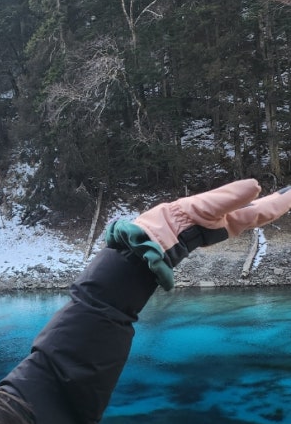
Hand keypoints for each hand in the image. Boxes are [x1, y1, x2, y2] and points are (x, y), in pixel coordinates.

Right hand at [106, 179, 290, 288]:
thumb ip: (229, 197)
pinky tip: (234, 201)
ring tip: (270, 197)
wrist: (147, 238)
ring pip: (242, 212)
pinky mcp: (198, 218)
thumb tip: (257, 185)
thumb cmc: (175, 226)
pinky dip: (235, 202)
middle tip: (287, 195)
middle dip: (273, 204)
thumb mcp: (204, 208)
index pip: (263, 211)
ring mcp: (212, 222)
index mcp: (230, 222)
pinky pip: (224, 208)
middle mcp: (225, 223)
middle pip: (256, 212)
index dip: (281, 203)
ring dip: (257, 204)